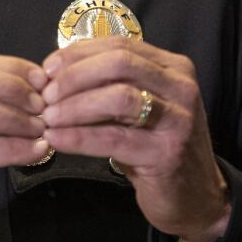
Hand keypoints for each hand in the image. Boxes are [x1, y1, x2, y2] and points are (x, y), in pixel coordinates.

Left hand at [40, 36, 229, 241]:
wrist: (195, 196)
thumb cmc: (155, 146)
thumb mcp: (137, 107)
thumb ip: (109, 85)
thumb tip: (56, 72)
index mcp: (173, 67)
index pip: (120, 45)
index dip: (78, 54)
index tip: (47, 68)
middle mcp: (181, 87)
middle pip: (119, 63)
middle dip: (75, 76)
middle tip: (46, 95)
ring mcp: (179, 119)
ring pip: (118, 97)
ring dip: (75, 106)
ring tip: (49, 118)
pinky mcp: (168, 153)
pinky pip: (115, 138)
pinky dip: (80, 137)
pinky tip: (57, 140)